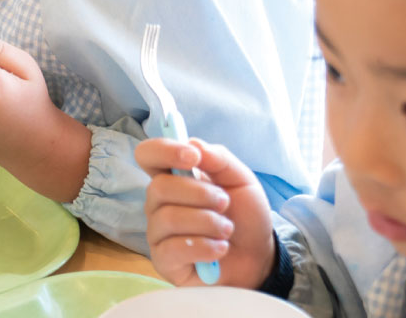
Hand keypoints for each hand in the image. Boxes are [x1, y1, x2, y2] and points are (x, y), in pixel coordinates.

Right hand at [136, 137, 275, 287]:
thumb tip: (193, 143)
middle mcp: (158, 203)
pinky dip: (204, 247)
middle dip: (200, 194)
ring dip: (207, 222)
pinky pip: (173, 249)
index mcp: (172, 177)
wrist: (258, 256)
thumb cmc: (244, 215)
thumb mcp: (241, 180)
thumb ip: (219, 158)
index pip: (147, 155)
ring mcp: (159, 233)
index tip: (193, 157)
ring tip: (227, 230)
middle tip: (225, 204)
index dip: (164, 151)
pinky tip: (219, 249)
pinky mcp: (164, 261)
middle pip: (158, 187)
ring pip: (168, 218)